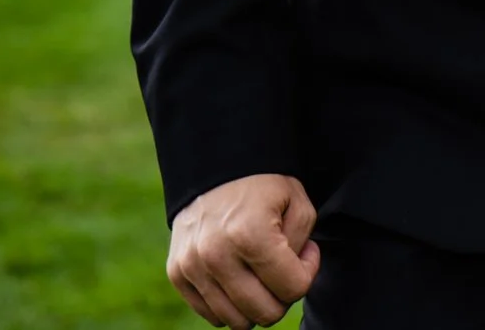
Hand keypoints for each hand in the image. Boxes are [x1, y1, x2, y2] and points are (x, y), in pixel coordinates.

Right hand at [167, 173, 320, 326]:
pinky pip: (210, 313)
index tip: (305, 252)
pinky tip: (240, 277)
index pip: (293, 288)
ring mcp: (191, 267)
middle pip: (264, 313)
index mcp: (250, 235)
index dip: (307, 272)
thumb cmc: (265, 187)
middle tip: (284, 268)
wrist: (216, 170)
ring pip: (235, 320)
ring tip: (261, 272)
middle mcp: (215, 255)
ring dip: (255, 304)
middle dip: (283, 296)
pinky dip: (230, 304)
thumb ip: (303, 248)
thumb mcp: (299, 205)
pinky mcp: (176, 273)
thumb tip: (291, 282)